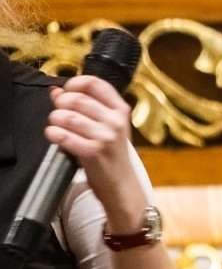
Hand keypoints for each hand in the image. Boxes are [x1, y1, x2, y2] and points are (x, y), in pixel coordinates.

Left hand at [47, 76, 144, 232]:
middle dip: (60, 103)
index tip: (66, 91)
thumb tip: (56, 90)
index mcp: (120, 110)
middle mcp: (115, 121)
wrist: (121, 184)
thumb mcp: (107, 126)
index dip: (74, 84)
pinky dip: (53, 134)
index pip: (94, 83)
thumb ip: (85, 106)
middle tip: (58, 112)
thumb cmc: (112, 153)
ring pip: (67, 116)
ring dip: (55, 119)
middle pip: (77, 99)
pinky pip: (63, 136)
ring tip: (57, 126)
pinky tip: (54, 136)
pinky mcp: (92, 152)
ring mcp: (105, 137)